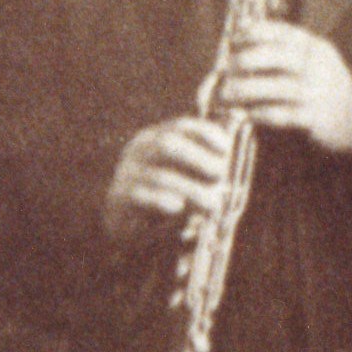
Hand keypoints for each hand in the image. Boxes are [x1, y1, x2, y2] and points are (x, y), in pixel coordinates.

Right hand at [102, 115, 233, 242]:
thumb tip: (232, 167)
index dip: (208, 134)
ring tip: (212, 204)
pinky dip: (166, 203)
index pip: (183, 127)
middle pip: (168, 144)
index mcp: (157, 138)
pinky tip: (179, 209)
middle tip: (220, 177)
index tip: (227, 149)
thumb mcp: (188, 177)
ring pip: (161, 177)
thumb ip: (207, 169)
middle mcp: (140, 151)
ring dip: (194, 191)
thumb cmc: (167, 197)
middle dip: (200, 160)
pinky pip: (144, 198)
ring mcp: (127, 173)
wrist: (128, 224)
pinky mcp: (119, 198)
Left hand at [207, 19, 351, 153]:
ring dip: (246, 89)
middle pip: (277, 57)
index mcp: (317, 48)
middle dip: (246, 60)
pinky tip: (246, 113)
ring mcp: (319, 93)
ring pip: (276, 87)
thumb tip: (238, 45)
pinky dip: (260, 113)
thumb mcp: (313, 63)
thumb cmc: (321, 89)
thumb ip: (285, 52)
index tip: (234, 39)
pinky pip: (282, 114)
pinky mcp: (316, 119)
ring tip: (226, 93)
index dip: (255, 33)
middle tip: (227, 68)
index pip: (283, 33)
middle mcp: (319, 68)